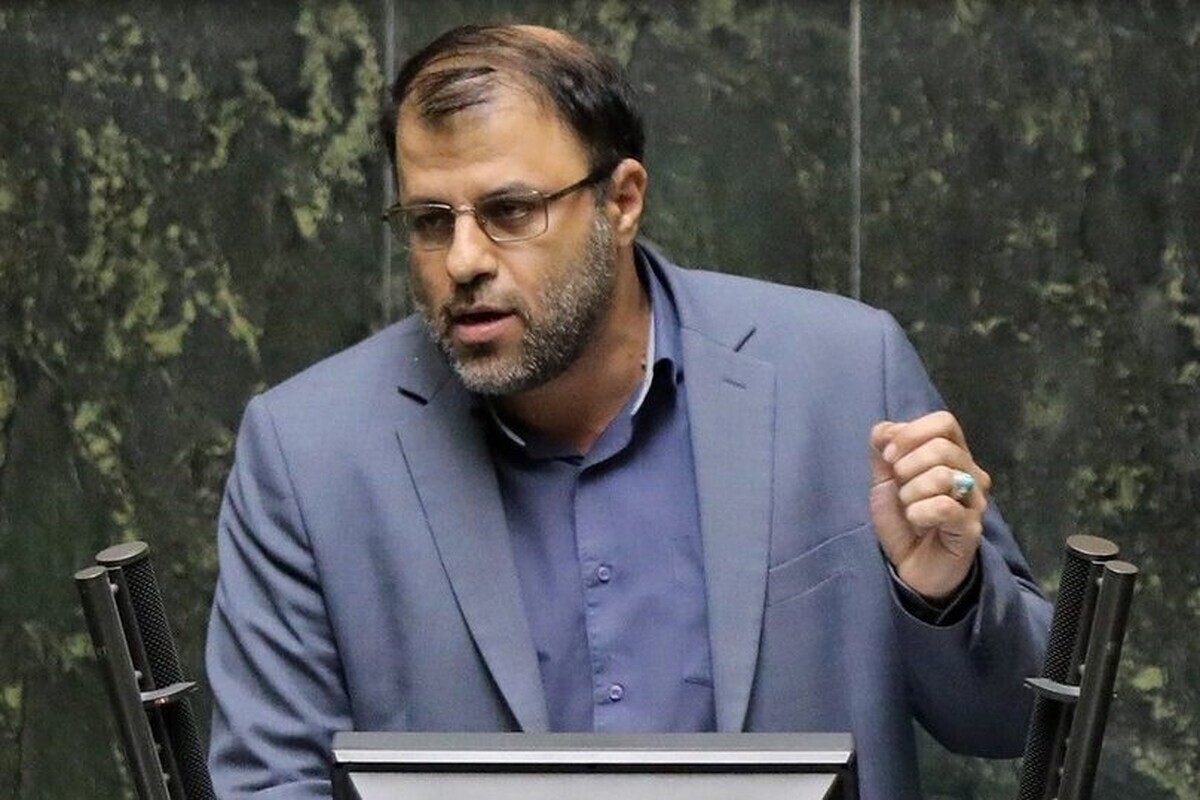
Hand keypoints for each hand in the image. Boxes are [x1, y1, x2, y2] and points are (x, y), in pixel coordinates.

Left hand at [869, 411, 990, 600]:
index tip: (889, 456)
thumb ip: (883, 449)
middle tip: (899, 487)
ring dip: (911, 492)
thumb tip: (886, 429)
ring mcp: (974, 500)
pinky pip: (944, 507)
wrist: (911, 565)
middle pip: (942, 447)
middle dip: (906, 466)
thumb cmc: (904, 518)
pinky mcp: (970, 528)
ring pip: (943, 476)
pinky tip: (916, 520)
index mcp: (952, 454)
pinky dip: (919, 512)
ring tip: (908, 507)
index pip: (944, 422)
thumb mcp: (884, 479)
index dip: (911, 433)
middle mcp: (970, 472)